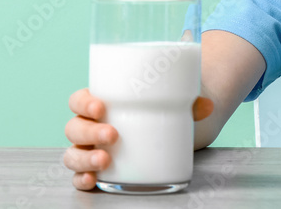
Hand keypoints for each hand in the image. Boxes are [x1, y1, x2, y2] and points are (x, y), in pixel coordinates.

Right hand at [63, 87, 213, 190]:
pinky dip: (82, 179)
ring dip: (85, 157)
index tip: (101, 106)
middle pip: (74, 127)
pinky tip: (92, 179)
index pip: (78, 100)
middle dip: (90, 131)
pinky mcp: (95, 169)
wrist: (161, 132)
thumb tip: (207, 106)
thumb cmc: (157, 111)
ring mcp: (89, 149)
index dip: (84, 102)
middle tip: (113, 135)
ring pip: (73, 153)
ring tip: (105, 159)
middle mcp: (89, 126)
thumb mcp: (170, 104)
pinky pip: (78, 176)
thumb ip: (189, 104)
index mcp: (100, 103)